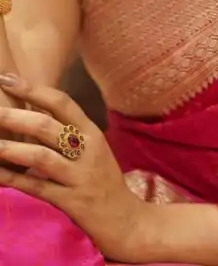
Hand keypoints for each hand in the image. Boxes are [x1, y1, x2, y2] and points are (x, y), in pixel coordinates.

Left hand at [0, 75, 149, 262]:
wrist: (125, 219)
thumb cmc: (103, 179)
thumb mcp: (93, 148)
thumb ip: (69, 131)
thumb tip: (32, 112)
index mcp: (92, 132)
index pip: (62, 102)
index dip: (33, 89)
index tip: (8, 78)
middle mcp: (87, 150)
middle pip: (47, 127)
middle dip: (15, 117)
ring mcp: (79, 176)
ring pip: (41, 157)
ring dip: (11, 149)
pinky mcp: (71, 201)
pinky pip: (38, 188)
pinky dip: (15, 180)